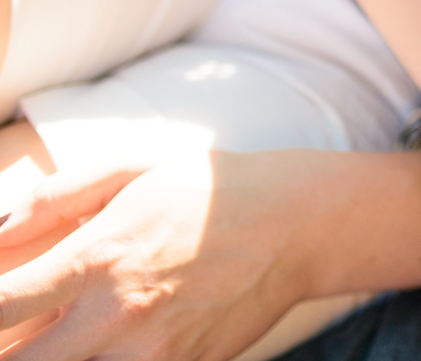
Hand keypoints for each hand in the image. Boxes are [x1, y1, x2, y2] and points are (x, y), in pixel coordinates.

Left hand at [0, 154, 314, 360]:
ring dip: (51, 359)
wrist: (299, 225)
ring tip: (60, 337)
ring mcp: (153, 354)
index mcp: (100, 256)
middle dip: (5, 351)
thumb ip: (57, 196)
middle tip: (16, 331)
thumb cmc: (212, 191)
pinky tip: (107, 343)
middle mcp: (119, 314)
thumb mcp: (134, 169)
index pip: (0, 306)